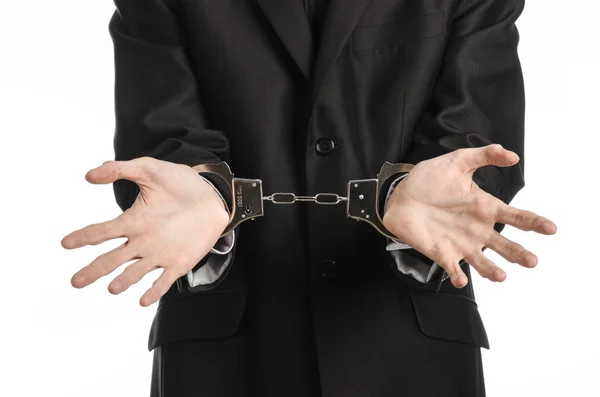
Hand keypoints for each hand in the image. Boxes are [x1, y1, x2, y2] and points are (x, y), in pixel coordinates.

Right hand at [61, 157, 229, 305]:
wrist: (213, 196)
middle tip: (76, 282)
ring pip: (136, 272)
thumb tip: (89, 175)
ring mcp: (160, 254)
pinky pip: (164, 280)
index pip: (103, 232)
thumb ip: (121, 170)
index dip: (84, 237)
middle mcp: (142, 241)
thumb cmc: (180, 183)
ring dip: (124, 280)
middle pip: (112, 259)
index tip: (65, 243)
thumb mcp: (150, 170)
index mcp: (133, 221)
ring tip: (112, 288)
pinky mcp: (179, 263)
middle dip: (94, 270)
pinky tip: (144, 300)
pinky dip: (154, 290)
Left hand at [382, 144, 556, 288]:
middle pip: (505, 245)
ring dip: (492, 270)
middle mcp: (478, 229)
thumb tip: (512, 156)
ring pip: (483, 262)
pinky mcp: (442, 253)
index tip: (550, 228)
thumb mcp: (457, 161)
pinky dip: (457, 276)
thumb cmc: (429, 179)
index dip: (534, 223)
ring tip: (501, 276)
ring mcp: (461, 244)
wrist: (400, 195)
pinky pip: (452, 269)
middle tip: (532, 261)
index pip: (516, 216)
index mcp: (485, 207)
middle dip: (519, 253)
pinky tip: (460, 280)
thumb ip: (484, 156)